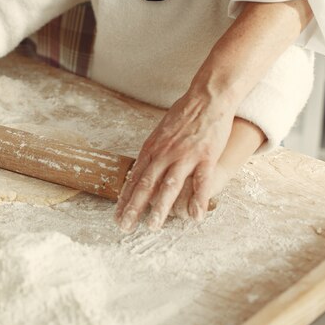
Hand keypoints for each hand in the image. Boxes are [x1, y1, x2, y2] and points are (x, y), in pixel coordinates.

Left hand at [114, 90, 234, 231]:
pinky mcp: (206, 156)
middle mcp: (164, 154)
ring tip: (153, 226)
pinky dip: (198, 201)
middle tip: (125, 226)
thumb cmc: (183, 116)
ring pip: (170, 187)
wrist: (206, 98)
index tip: (117, 214)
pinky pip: (201, 182)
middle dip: (134, 208)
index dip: (125, 198)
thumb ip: (152, 153)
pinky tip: (195, 217)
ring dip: (161, 209)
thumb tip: (141, 170)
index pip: (134, 178)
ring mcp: (185, 156)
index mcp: (151, 149)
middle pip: (146, 185)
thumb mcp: (160, 133)